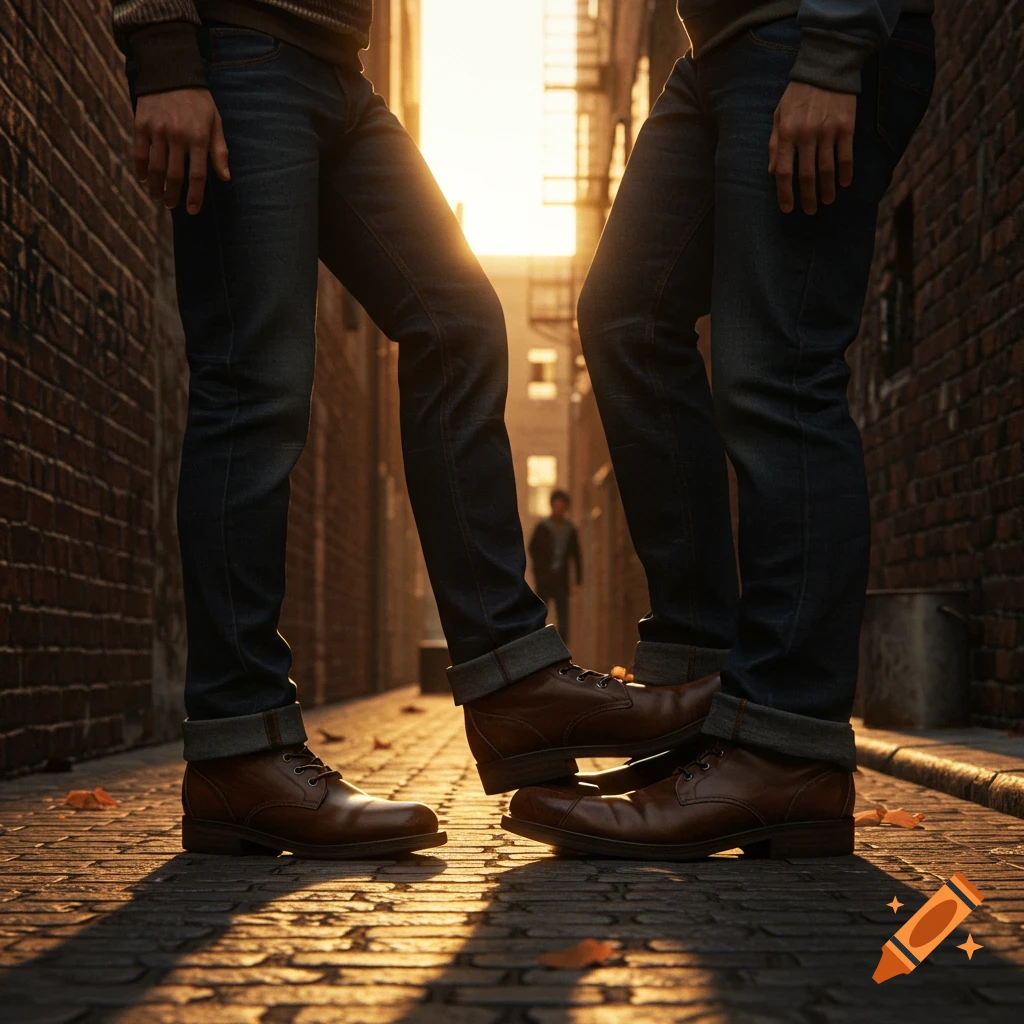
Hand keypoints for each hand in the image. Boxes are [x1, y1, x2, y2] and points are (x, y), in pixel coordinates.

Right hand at [133, 89, 229, 213]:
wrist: (171, 71)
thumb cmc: (199, 101)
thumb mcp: (215, 122)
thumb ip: (220, 151)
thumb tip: (225, 178)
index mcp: (199, 138)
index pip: (197, 175)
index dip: (195, 196)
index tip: (192, 210)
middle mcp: (178, 136)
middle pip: (175, 176)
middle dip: (173, 195)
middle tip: (171, 206)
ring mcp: (158, 130)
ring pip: (156, 168)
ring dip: (156, 187)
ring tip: (158, 197)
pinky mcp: (141, 124)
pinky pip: (139, 153)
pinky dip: (141, 170)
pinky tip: (144, 179)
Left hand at [769, 82, 855, 213]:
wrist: (826, 67)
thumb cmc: (798, 94)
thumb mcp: (778, 116)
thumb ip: (774, 144)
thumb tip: (772, 172)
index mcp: (786, 133)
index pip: (784, 172)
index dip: (785, 193)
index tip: (788, 208)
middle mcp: (806, 134)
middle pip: (806, 175)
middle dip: (808, 197)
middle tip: (810, 211)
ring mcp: (827, 131)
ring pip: (827, 169)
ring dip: (827, 189)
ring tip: (827, 201)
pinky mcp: (846, 126)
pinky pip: (846, 155)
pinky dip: (845, 172)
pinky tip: (844, 184)